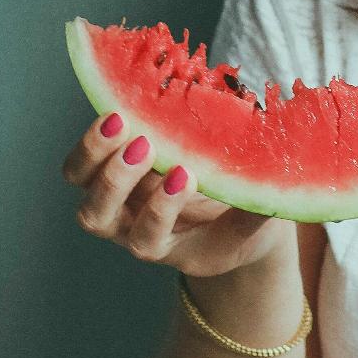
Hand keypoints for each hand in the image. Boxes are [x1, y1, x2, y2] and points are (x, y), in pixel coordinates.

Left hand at [61, 115, 285, 277]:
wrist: (220, 219)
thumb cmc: (239, 224)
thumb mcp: (254, 225)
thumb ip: (257, 210)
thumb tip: (274, 184)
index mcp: (164, 247)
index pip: (149, 238)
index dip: (161, 210)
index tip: (187, 176)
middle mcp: (128, 227)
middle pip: (98, 216)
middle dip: (118, 179)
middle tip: (145, 145)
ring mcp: (113, 199)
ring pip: (82, 184)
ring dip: (95, 153)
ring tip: (120, 121)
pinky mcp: (107, 170)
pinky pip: (85, 157)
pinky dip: (95, 137)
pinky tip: (120, 109)